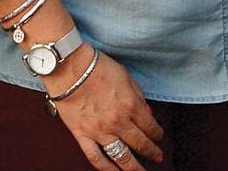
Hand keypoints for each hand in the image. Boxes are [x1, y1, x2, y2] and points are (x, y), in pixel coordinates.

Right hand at [47, 48, 164, 170]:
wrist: (68, 66)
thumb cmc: (96, 66)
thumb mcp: (125, 75)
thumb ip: (138, 95)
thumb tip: (146, 112)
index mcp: (130, 105)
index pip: (150, 126)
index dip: (157, 134)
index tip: (159, 136)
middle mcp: (118, 121)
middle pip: (140, 143)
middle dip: (152, 151)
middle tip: (157, 156)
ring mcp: (99, 131)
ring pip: (122, 156)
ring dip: (134, 167)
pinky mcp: (82, 135)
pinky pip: (96, 158)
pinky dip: (107, 169)